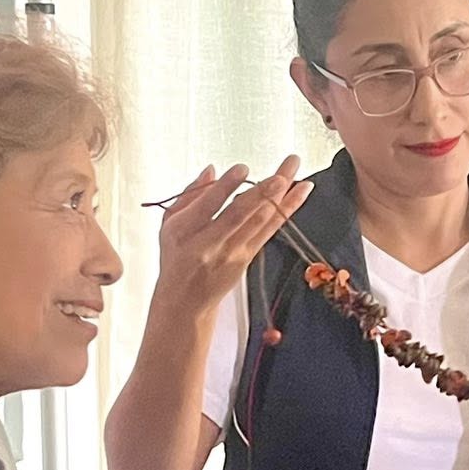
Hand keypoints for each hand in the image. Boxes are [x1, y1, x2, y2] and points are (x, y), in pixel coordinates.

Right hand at [154, 157, 313, 318]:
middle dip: (262, 193)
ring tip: (296, 173)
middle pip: (240, 215)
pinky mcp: (248, 257)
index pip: (207, 206)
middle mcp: (211, 243)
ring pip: (260, 221)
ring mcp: (233, 252)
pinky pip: (270, 230)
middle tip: (281, 176)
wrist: (185, 300)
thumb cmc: (176, 258)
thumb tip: (211, 170)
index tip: (242, 169)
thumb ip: (190, 195)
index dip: (226, 187)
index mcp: (185, 231)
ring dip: (282, 196)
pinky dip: (286, 209)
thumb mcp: (169, 225)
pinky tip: (299, 192)